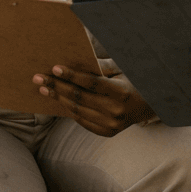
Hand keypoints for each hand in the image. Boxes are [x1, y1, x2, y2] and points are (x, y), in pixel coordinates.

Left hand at [33, 65, 155, 136]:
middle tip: (39, 78)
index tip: (55, 68)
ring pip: (78, 110)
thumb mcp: (123, 69)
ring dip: (59, 99)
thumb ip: (102, 65)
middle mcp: (116, 111)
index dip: (72, 76)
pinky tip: (60, 100)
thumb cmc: (134, 82)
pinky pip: (82, 121)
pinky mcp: (107, 132)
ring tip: (45, 89)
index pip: (91, 83)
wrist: (151, 106)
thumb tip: (78, 58)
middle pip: (80, 98)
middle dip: (57, 87)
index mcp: (121, 93)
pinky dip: (70, 110)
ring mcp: (111, 125)